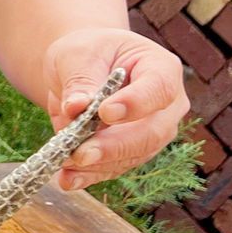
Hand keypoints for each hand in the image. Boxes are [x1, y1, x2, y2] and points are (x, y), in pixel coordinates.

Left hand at [42, 27, 189, 191]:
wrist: (85, 67)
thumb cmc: (88, 53)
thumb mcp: (79, 54)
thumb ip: (80, 80)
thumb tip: (76, 107)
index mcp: (161, 68)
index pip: (158, 90)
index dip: (135, 104)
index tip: (104, 113)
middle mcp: (166, 106)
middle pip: (151, 133)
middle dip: (114, 146)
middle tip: (81, 152)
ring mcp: (153, 133)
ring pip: (133, 156)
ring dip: (98, 164)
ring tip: (65, 163)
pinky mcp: (131, 153)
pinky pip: (114, 168)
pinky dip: (89, 175)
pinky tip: (67, 179)